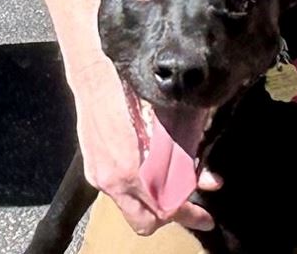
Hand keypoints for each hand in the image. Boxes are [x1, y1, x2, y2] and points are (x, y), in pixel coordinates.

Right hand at [70, 55, 220, 235]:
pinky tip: (148, 175)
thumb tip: (204, 177)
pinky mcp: (93, 171)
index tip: (205, 216)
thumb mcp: (161, 120)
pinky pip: (119, 195)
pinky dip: (137, 191)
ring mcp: (100, 178)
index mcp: (132, 169)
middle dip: (171, 217)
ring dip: (153, 207)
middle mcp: (113, 181)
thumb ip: (181, 155)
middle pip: (145, 222)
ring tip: (173, 194)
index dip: (187, 212)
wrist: (91, 75)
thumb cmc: (128, 88)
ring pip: (131, 211)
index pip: (163, 208)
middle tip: (193, 211)